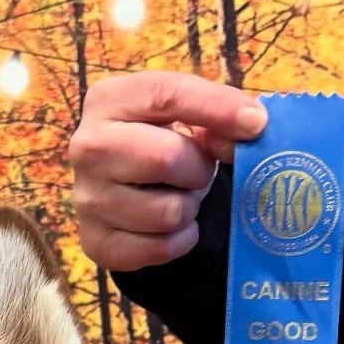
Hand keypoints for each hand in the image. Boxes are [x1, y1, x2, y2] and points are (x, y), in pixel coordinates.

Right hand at [70, 70, 267, 272]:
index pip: (166, 95)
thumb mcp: (182, 115)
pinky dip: (180, 239)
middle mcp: (87, 148)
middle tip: (199, 172)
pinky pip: (161, 248)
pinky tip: (172, 225)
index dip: (216, 108)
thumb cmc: (157, 141)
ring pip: (167, 211)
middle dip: (198, 169)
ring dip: (189, 207)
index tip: (256, 123)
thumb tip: (252, 127)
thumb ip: (216, 114)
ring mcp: (87, 199)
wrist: (117, 190)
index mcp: (107, 101)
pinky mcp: (96, 243)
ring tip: (179, 196)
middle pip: (166, 158)